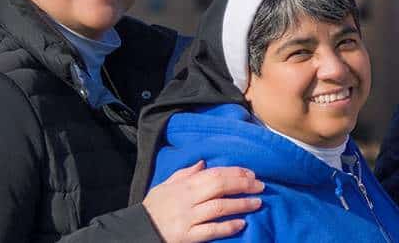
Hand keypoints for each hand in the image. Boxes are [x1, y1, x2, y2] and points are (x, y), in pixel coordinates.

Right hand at [143, 161, 264, 242]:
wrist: (138, 231)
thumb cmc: (153, 208)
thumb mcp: (165, 186)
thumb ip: (184, 174)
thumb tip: (203, 163)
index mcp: (183, 185)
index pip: (214, 174)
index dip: (235, 172)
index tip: (251, 173)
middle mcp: (187, 199)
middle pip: (219, 186)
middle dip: (242, 185)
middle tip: (260, 186)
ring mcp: (188, 218)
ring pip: (219, 207)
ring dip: (240, 204)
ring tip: (257, 203)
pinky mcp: (187, 236)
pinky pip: (210, 230)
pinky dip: (227, 227)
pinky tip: (241, 224)